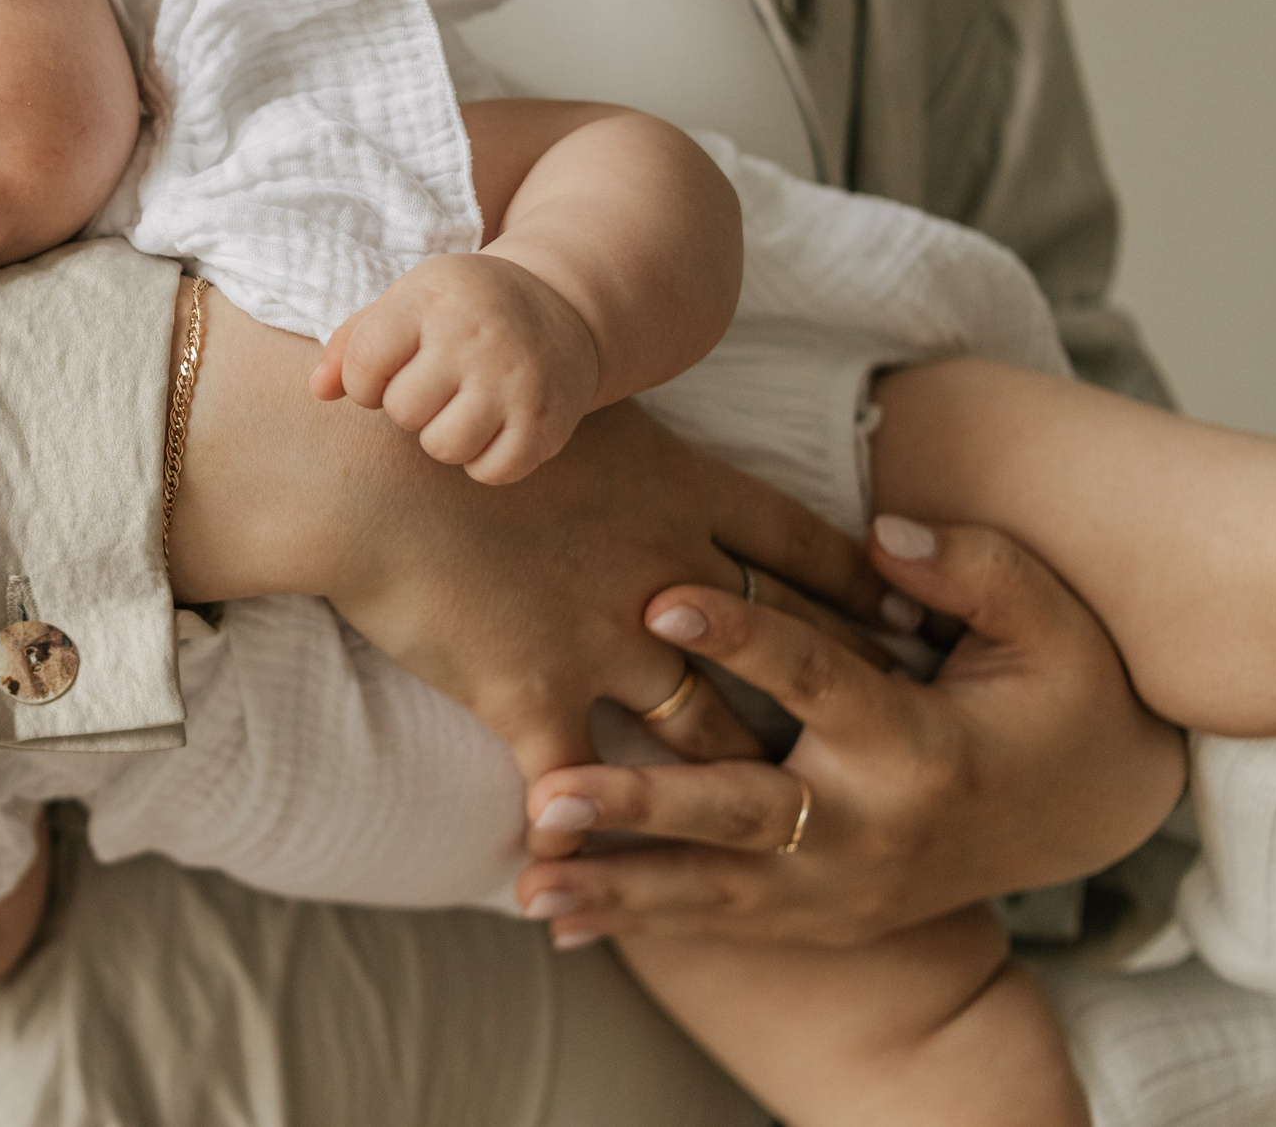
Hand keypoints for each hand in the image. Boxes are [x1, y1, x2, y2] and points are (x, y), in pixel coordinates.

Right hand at [171, 287, 912, 779]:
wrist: (367, 464)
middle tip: (903, 735)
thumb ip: (629, 435)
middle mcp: (664, 574)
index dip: (860, 588)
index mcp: (680, 493)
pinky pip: (575, 787)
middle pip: (780, 649)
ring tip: (787, 828)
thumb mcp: (571, 402)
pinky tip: (592, 874)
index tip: (908, 621)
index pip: (799, 547)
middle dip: (842, 697)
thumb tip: (657, 434)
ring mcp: (604, 642)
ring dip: (742, 783)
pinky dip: (587, 835)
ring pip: (705, 732)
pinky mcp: (532, 696)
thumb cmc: (453, 406)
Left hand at [309, 253, 599, 483]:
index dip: (364, 380)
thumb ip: (353, 342)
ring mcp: (514, 382)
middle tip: (437, 383)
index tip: (389, 368)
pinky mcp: (545, 422)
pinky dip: (484, 460)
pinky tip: (493, 425)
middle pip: (403, 411)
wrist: (562, 307)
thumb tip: (317, 390)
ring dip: (444, 435)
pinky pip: (491, 472)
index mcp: (432, 301)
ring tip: (462, 405)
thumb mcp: (407, 302)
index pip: (364, 364)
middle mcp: (476, 339)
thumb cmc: (463, 309)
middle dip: (409, 406)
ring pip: (444, 447)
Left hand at [511, 518, 1186, 947]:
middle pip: (741, 812)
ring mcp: (844, 888)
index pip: (818, 680)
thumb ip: (972, 570)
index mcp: (921, 741)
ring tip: (526, 885)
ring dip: (616, 887)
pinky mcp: (823, 919)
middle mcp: (873, 827)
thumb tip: (884, 533)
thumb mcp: (1050, 623)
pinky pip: (719, 922)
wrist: (1092, 817)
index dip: (742, 635)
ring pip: (713, 890)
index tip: (657, 595)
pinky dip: (638, 922)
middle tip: (549, 798)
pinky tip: (554, 920)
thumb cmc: (1059, 697)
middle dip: (642, 808)